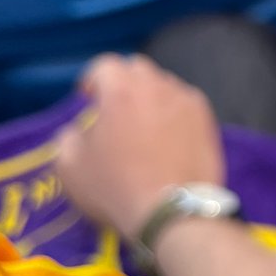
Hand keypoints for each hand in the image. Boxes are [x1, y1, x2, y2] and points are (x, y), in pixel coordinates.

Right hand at [55, 54, 224, 243]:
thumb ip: (68, 137)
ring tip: (143, 124)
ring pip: (164, 83)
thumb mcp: (70, 166)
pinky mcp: (207, 118)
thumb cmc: (115, 187)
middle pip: (137, 68)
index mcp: (121, 91)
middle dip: (123, 82)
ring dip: (150, 95)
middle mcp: (157, 86)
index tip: (87, 100)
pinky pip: (185, 102)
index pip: (104, 64)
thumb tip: (79, 129)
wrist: (172, 210)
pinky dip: (173, 109)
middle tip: (115, 110)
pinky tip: (168, 134)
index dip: (91, 79)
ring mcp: (186, 100)